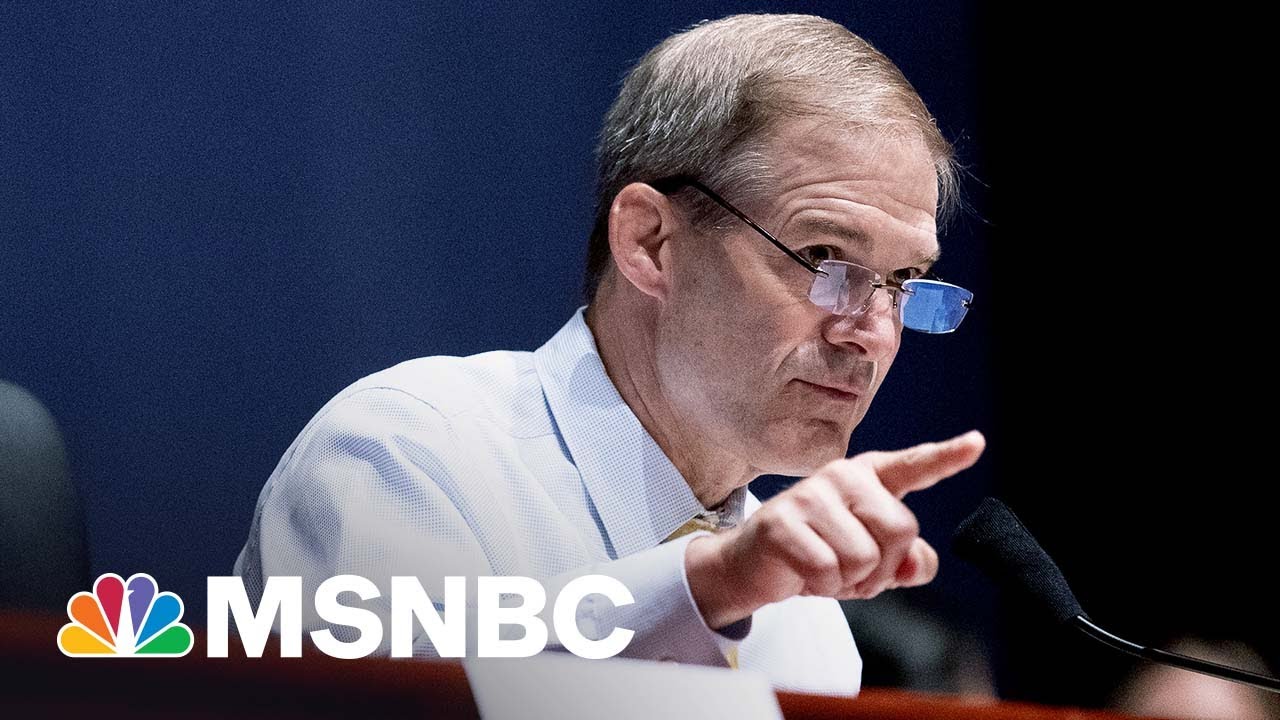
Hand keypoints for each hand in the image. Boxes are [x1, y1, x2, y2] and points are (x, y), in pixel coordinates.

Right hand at [685, 430, 985, 628]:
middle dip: (882, 567)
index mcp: (870, 479)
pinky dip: (823, 587)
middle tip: (852, 571)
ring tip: (825, 570)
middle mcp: (843, 476)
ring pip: (864, 556)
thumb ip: (907, 561)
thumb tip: (917, 565)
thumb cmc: (819, 554)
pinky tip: (805, 575)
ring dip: (849, 582)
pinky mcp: (782, 520)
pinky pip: (828, 570)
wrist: (754, 566)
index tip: (977, 443)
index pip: (914, 467)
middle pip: (901, 529)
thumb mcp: (871, 562)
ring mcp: (811, 494)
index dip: (947, 457)